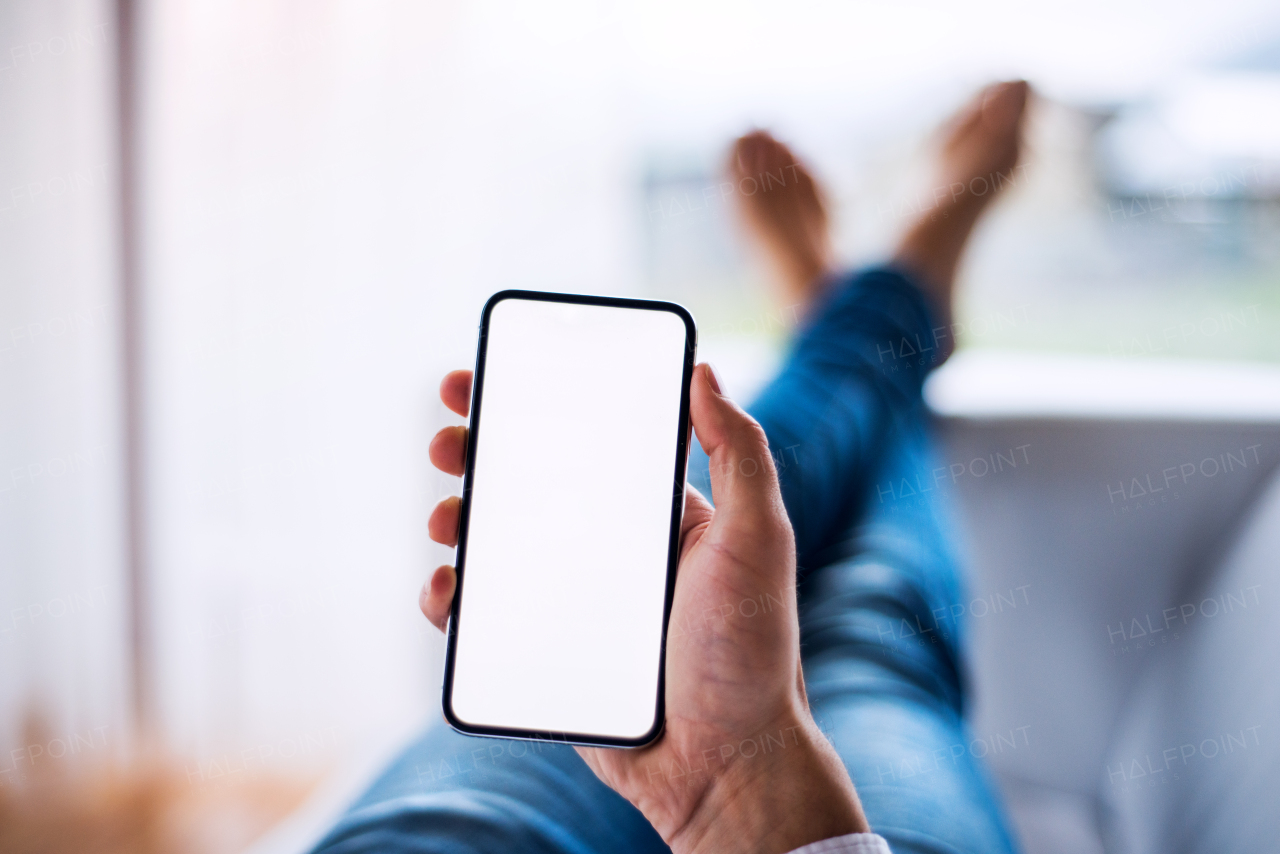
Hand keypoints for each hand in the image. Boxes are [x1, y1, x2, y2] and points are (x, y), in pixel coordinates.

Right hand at [424, 363, 868, 853]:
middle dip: (478, 454)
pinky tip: (447, 589)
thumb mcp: (758, 540)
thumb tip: (705, 372)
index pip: (588, 442)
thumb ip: (740, 455)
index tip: (489, 377)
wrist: (726, 766)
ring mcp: (573, 602)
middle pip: (528, 487)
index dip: (535, 405)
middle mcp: (610, 552)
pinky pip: (485, 617)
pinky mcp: (545, 652)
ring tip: (447, 518)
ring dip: (457, 519)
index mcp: (655, 515)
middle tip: (448, 441)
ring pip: (496, 547)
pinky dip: (453, 598)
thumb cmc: (753, 653)